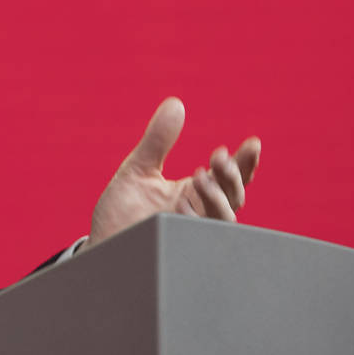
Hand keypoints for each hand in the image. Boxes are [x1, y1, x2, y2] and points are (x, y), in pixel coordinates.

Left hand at [89, 97, 260, 245]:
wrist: (100, 248)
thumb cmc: (122, 212)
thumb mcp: (138, 170)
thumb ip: (158, 141)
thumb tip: (176, 103)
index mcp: (194, 193)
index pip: (229, 177)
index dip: (245, 162)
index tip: (252, 143)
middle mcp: (200, 214)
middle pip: (233, 196)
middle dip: (232, 176)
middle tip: (218, 156)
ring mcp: (192, 234)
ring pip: (224, 220)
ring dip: (217, 198)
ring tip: (199, 177)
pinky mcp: (180, 250)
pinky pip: (201, 241)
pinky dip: (196, 223)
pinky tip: (181, 208)